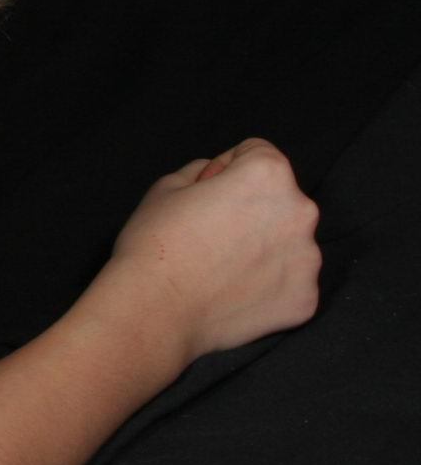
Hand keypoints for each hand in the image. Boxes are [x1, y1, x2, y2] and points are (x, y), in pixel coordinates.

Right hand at [108, 137, 321, 360]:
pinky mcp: (305, 299)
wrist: (156, 310)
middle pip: (280, 199)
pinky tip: (235, 292)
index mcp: (269, 176)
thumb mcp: (167, 186)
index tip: (205, 194)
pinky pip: (291, 282)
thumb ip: (205, 170)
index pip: (258, 153)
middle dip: (253, 208)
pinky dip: (268, 285)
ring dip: (264, 247)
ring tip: (222, 267)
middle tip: (212, 233)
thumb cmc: (155, 243)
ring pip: (288, 241)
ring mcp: (308, 260)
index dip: (226, 170)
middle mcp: (301, 212)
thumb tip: (221, 177)